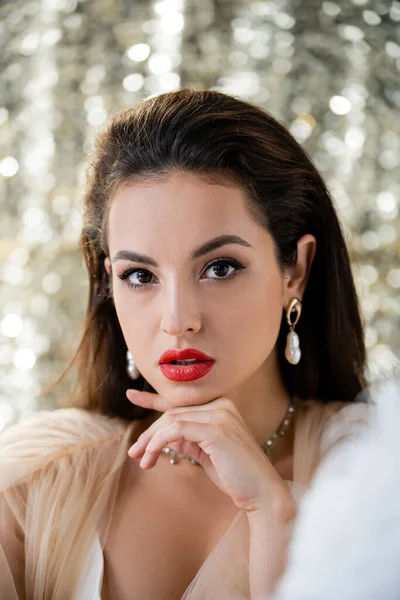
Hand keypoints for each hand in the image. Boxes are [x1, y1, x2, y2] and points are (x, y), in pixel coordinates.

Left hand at [126, 389, 293, 514]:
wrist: (261, 492)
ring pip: (171, 420)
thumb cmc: (235, 475)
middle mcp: (222, 405)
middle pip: (173, 413)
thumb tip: (162, 436)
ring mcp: (220, 415)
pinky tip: (152, 456)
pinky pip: (176, 430)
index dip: (153, 399)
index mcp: (221, 407)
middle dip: (149, 432)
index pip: (181, 402)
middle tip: (134, 452)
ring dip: (150, 440)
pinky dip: (159, 442)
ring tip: (141, 459)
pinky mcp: (215, 429)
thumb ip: (187, 439)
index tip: (131, 396)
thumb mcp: (205, 453)